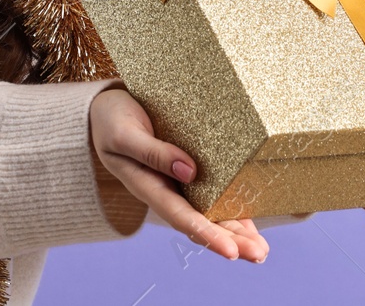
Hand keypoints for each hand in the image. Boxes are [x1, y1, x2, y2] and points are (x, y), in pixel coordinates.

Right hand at [89, 87, 269, 262]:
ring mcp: (177, 181)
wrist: (103, 109)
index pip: (181, 217)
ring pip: (209, 213)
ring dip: (235, 231)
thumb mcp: (125, 135)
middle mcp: (166, 189)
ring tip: (260, 249)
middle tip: (259, 254)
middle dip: (231, 241)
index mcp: (147, 186)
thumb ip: (154, 154)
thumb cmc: (111, 121)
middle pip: (200, 222)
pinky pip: (211, 193)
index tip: (231, 252)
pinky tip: (249, 220)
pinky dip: (231, 207)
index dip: (207, 234)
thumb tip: (190, 172)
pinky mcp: (187, 167)